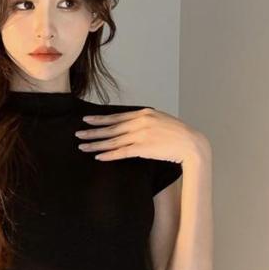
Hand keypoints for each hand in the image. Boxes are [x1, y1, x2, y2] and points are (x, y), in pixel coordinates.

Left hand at [74, 107, 208, 164]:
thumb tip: (130, 124)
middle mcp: (140, 122)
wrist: (191, 144)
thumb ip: (145, 121)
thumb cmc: (177, 134)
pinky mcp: (143, 148)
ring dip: (96, 144)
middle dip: (92, 131)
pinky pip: (121, 152)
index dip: (100, 119)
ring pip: (113, 140)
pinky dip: (108, 154)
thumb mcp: (160, 120)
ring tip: (82, 146)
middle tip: (77, 134)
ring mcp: (140, 135)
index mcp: (143, 113)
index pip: (117, 117)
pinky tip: (98, 156)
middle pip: (111, 128)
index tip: (87, 119)